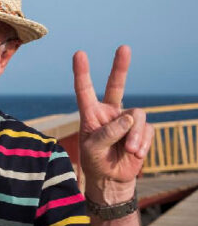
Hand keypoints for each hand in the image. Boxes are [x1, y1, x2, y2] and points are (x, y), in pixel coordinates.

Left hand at [73, 46, 154, 203]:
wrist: (111, 178)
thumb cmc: (95, 161)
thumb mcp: (94, 148)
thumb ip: (108, 132)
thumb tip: (130, 117)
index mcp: (90, 114)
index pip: (85, 91)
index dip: (82, 73)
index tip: (79, 54)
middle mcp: (109, 112)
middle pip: (116, 86)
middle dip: (120, 67)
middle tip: (124, 47)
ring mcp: (127, 120)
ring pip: (137, 116)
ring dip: (134, 134)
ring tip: (129, 150)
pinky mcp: (142, 129)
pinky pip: (147, 130)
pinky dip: (142, 142)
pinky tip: (136, 153)